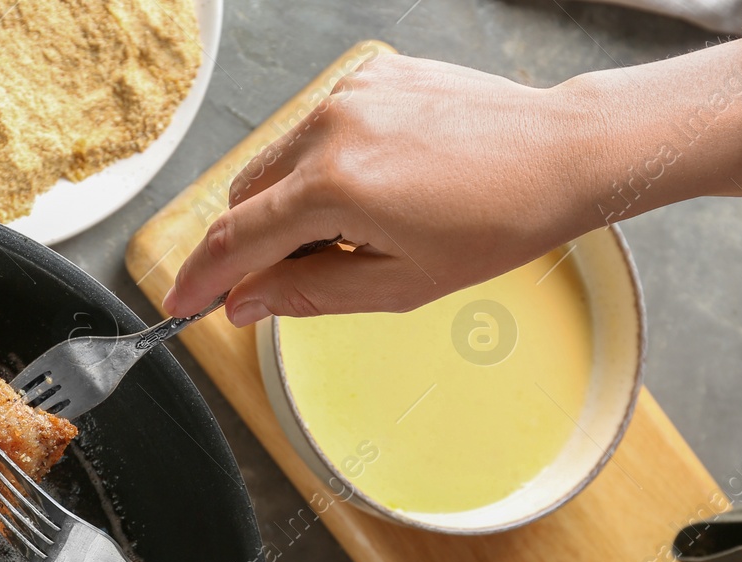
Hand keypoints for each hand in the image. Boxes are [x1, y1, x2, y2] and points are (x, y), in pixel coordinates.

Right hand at [163, 38, 741, 326]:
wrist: (560, 156)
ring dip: (291, 205)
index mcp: (335, 187)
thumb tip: (244, 304)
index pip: (237, 239)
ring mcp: (350, 93)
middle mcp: (330, 128)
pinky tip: (381, 187)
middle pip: (246, 195)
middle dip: (254, 244)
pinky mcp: (372, 75)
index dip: (201, 280)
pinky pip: (319, 129)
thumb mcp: (400, 285)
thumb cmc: (496, 224)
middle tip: (296, 279)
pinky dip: (326, 166)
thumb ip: (308, 294)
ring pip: (278, 160)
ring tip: (360, 231)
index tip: (181, 306)